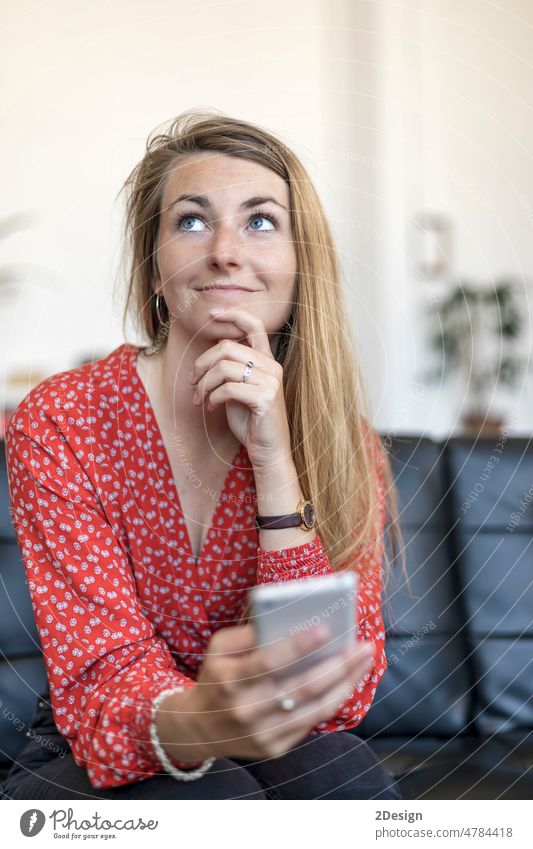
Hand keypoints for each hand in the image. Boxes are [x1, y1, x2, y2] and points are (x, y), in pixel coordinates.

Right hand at [188, 623, 375, 760]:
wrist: (200, 727)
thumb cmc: (218, 675)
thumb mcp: (219, 647)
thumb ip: (248, 633)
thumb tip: (290, 620)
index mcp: (229, 680)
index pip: (269, 662)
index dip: (298, 646)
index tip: (326, 628)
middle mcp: (246, 710)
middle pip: (302, 687)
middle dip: (338, 665)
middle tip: (363, 646)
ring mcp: (262, 734)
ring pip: (315, 708)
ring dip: (346, 682)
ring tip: (364, 660)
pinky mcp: (275, 748)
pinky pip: (312, 722)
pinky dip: (335, 699)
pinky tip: (348, 679)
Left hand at [190, 306, 290, 470]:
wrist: (268, 450)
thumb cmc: (251, 421)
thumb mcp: (238, 389)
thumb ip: (231, 369)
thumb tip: (210, 354)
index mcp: (267, 361)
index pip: (254, 326)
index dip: (233, 314)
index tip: (212, 313)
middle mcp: (272, 367)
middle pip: (227, 347)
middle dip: (202, 363)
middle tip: (192, 382)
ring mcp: (270, 382)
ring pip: (224, 368)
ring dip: (203, 385)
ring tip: (199, 399)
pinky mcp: (265, 398)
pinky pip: (227, 388)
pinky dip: (212, 398)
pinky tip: (211, 408)